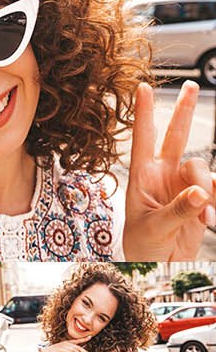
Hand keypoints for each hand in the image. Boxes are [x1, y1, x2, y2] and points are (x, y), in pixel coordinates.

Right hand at [43, 340, 88, 351]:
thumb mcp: (63, 351)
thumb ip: (69, 351)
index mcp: (67, 343)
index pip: (77, 341)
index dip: (83, 339)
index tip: (90, 337)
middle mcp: (67, 343)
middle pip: (78, 347)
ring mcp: (64, 346)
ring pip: (75, 351)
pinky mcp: (62, 350)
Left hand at [124, 81, 215, 259]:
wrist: (158, 266)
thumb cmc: (142, 247)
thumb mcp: (153, 228)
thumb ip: (177, 209)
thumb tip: (200, 192)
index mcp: (142, 177)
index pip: (142, 140)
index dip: (143, 113)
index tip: (142, 88)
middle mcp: (163, 175)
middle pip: (176, 135)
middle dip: (184, 110)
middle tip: (191, 86)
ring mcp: (183, 185)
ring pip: (201, 168)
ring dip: (205, 188)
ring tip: (202, 215)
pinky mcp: (200, 198)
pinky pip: (215, 189)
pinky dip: (214, 203)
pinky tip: (209, 219)